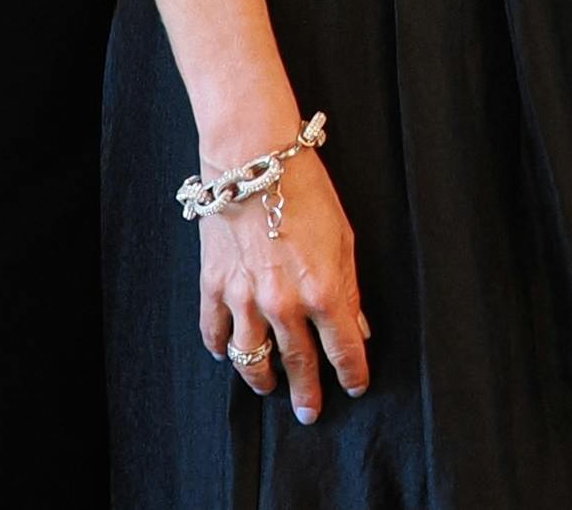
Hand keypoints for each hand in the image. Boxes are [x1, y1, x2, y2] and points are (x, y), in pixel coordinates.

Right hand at [203, 147, 374, 425]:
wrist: (253, 158)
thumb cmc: (306, 190)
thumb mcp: (344, 239)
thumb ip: (349, 288)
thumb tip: (357, 327)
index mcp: (323, 292)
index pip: (343, 350)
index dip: (352, 373)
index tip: (355, 386)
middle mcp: (284, 304)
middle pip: (298, 364)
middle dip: (306, 393)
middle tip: (309, 413)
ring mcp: (245, 298)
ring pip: (252, 359)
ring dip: (262, 379)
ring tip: (270, 388)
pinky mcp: (214, 286)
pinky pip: (215, 332)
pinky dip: (221, 348)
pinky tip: (228, 353)